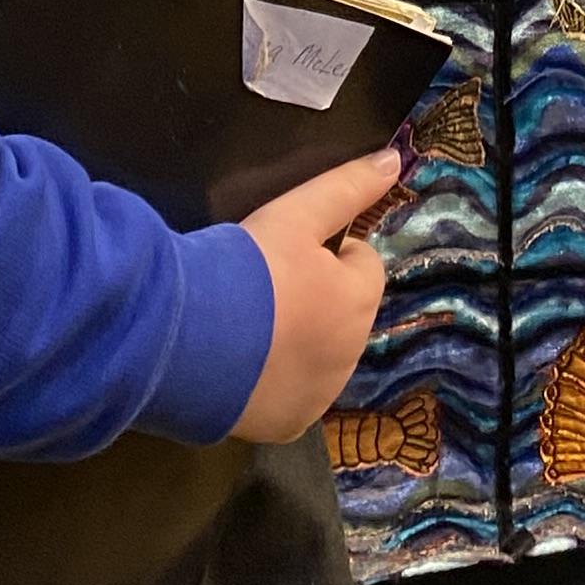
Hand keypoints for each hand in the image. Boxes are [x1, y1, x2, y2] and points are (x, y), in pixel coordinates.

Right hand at [227, 146, 401, 443]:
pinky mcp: (289, 425)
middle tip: (264, 289)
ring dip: (300, 341)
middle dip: (317, 300)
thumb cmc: (248, 268)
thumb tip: (396, 159)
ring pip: (322, 356)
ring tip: (250, 325)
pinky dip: (278, 381)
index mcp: (359, 300)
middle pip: (344, 313)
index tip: (285, 255)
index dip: (326, 254)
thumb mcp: (296, 213)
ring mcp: (322, 395)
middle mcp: (352, 354)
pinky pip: (294, 395)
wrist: (189, 339)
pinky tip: (245, 364)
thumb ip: (348, 186)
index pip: (362, 265)